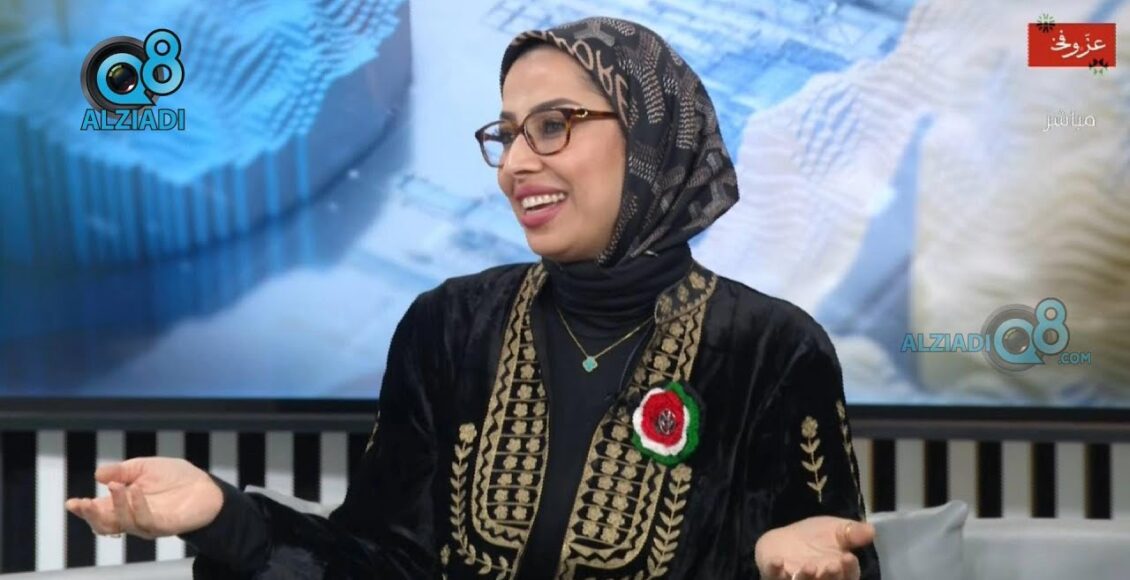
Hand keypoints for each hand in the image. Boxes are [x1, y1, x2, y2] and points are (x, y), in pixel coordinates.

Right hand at [65, 457, 223, 539]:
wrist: (206, 486)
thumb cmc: (175, 478)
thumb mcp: (145, 467)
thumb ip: (123, 471)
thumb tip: (97, 474)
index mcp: (124, 504)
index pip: (99, 512)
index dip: (83, 510)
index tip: (71, 502)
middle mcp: (132, 517)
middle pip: (105, 525)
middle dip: (91, 515)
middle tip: (83, 503)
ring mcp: (148, 524)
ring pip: (123, 524)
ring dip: (116, 505)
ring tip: (116, 485)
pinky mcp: (165, 526)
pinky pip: (146, 521)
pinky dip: (138, 506)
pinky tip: (136, 490)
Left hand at [755, 516, 874, 579]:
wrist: (786, 539)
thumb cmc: (816, 537)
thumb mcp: (836, 530)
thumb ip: (852, 532)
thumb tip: (871, 530)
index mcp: (839, 573)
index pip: (849, 576)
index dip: (849, 568)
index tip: (848, 556)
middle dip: (831, 577)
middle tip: (831, 565)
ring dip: (806, 578)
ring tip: (808, 566)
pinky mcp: (774, 577)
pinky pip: (774, 577)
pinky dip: (775, 571)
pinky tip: (778, 562)